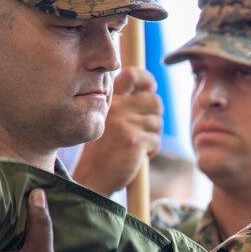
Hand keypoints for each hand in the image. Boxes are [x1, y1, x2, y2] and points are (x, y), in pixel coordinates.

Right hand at [72, 67, 161, 195]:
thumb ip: (124, 104)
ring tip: (135, 146)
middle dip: (154, 117)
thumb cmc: (103, 149)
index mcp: (109, 99)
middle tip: (142, 130)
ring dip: (152, 136)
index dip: (146, 79)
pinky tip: (136, 156)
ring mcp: (125, 123)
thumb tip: (152, 91)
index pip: (132, 75)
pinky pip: (156, 140)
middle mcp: (116, 107)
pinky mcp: (134, 140)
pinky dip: (151, 151)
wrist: (93, 176)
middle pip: (154, 101)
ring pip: (157, 122)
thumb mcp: (108, 120)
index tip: (150, 88)